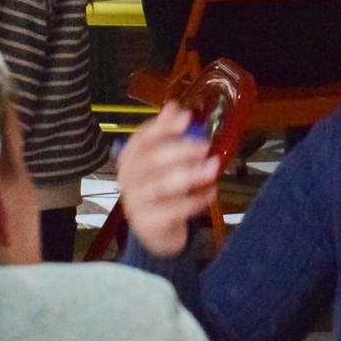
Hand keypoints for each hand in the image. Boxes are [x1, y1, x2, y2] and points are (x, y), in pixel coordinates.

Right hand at [116, 103, 216, 257]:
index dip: (162, 127)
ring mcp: (135, 202)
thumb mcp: (161, 162)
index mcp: (128, 159)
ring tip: (213, 168)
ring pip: (161, 186)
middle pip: (150, 161)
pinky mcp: (148, 223)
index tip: (186, 118)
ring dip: (190, 175)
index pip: (141, 139)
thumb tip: (174, 106)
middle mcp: (127, 179)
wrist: (154, 233)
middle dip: (179, 151)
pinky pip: (174, 211)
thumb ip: (166, 135)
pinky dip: (195, 201)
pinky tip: (211, 192)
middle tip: (204, 145)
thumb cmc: (160, 191)